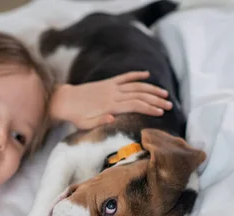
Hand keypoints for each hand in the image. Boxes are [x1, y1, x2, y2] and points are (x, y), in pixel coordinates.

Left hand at [49, 71, 172, 129]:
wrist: (63, 100)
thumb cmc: (75, 116)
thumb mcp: (85, 124)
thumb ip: (100, 121)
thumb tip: (113, 119)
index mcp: (110, 105)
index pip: (135, 105)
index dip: (149, 108)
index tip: (161, 112)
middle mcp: (113, 94)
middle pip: (139, 95)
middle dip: (156, 100)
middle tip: (169, 105)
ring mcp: (111, 86)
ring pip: (136, 85)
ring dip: (151, 89)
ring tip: (165, 94)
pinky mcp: (108, 82)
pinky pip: (125, 77)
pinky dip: (136, 74)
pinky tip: (147, 74)